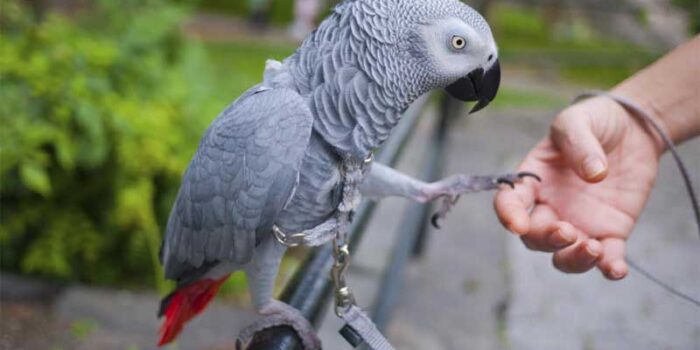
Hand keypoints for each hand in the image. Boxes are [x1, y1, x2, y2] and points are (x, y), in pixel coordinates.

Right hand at [494, 96, 664, 279]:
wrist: (633, 128)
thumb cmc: (595, 121)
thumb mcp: (578, 120)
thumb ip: (580, 143)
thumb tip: (594, 173)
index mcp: (533, 180)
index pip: (509, 202)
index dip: (508, 216)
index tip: (518, 224)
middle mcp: (550, 207)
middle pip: (535, 237)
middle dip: (547, 239)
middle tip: (568, 230)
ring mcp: (579, 222)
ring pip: (564, 256)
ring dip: (573, 260)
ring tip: (594, 249)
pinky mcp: (610, 231)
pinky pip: (606, 258)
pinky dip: (609, 268)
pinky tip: (616, 269)